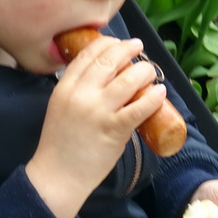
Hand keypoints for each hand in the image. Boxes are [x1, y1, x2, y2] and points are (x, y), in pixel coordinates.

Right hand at [26, 35, 164, 217]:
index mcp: (65, 88)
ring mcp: (98, 111)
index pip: (87, 55)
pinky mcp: (114, 129)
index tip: (117, 42)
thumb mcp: (60, 108)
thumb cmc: (60, 144)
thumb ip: (77, 92)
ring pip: (128, 80)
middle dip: (128, 50)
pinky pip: (139, 107)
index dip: (106, 44)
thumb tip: (104, 79)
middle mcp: (80, 95)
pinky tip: (160, 92)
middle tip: (139, 48)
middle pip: (109, 62)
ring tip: (150, 71)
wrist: (58, 175)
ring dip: (144, 71)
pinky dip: (153, 97)